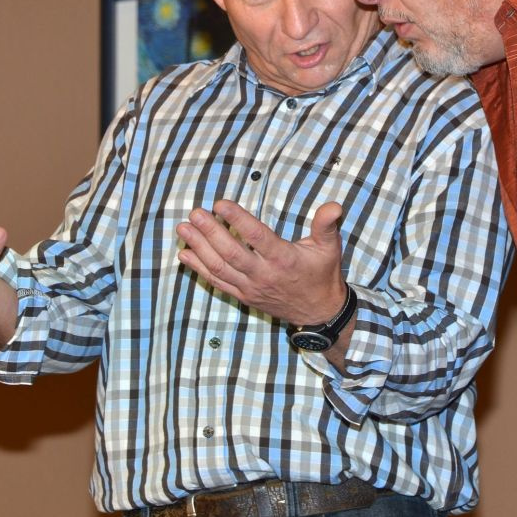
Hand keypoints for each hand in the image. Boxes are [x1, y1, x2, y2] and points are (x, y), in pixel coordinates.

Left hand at [175, 199, 346, 325]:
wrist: (318, 313)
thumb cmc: (322, 274)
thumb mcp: (329, 248)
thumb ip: (326, 225)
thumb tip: (334, 205)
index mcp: (283, 259)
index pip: (256, 237)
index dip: (237, 220)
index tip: (220, 203)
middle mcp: (264, 274)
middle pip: (231, 252)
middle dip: (209, 232)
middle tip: (194, 213)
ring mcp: (250, 287)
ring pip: (219, 268)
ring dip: (199, 248)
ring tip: (183, 229)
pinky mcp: (243, 295)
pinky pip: (217, 282)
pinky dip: (199, 268)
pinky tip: (184, 254)